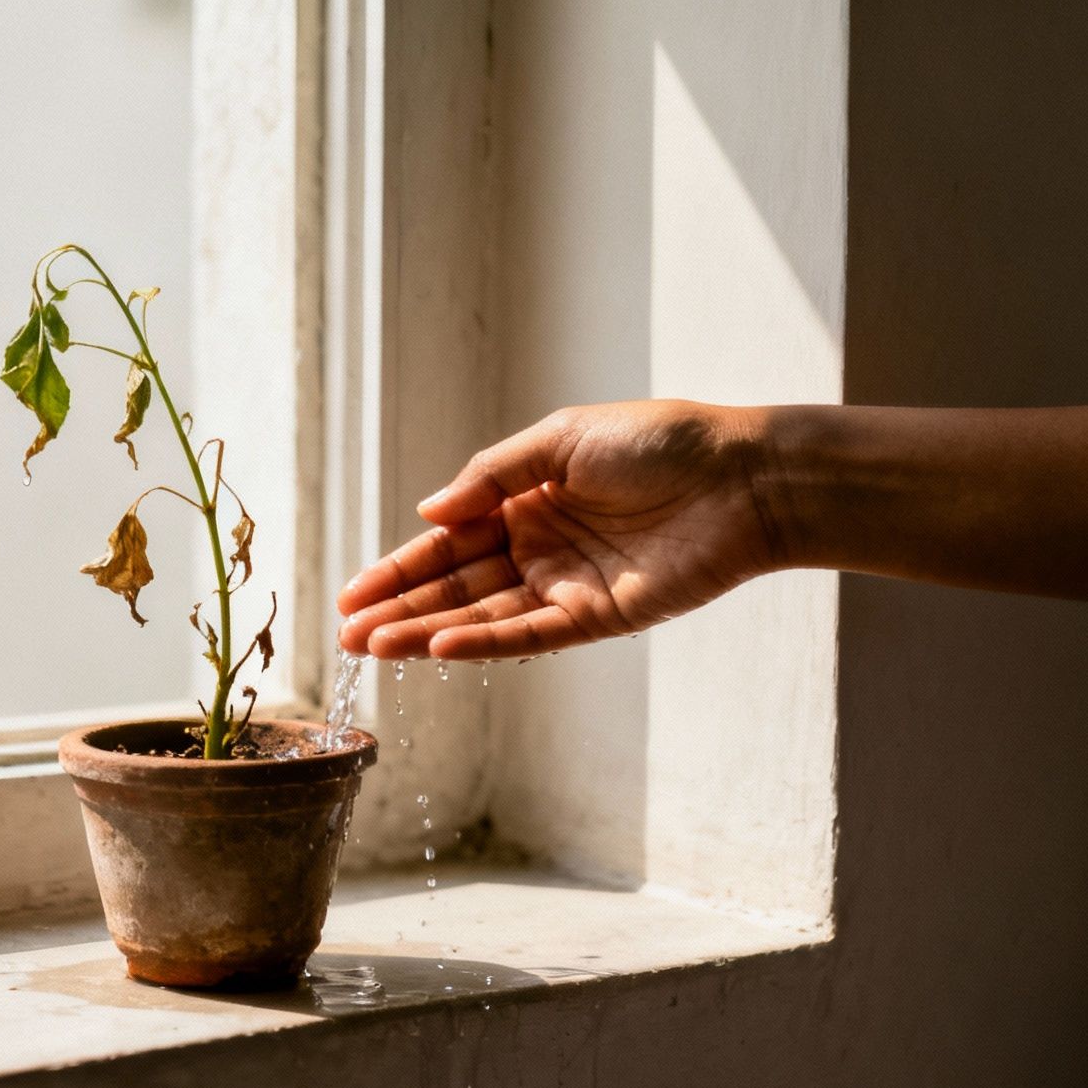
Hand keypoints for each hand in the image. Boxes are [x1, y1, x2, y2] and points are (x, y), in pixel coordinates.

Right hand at [336, 401, 782, 659]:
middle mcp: (540, 548)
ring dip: (427, 633)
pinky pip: (531, 635)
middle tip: (345, 636)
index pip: (448, 542)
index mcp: (527, 501)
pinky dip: (485, 643)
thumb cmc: (662, 442)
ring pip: (482, 616)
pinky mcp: (599, 616)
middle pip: (455, 587)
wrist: (743, 477)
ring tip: (373, 648)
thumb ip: (492, 476)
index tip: (352, 594)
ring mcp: (567, 586)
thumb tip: (429, 512)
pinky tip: (439, 648)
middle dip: (399, 612)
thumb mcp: (562, 438)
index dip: (399, 569)